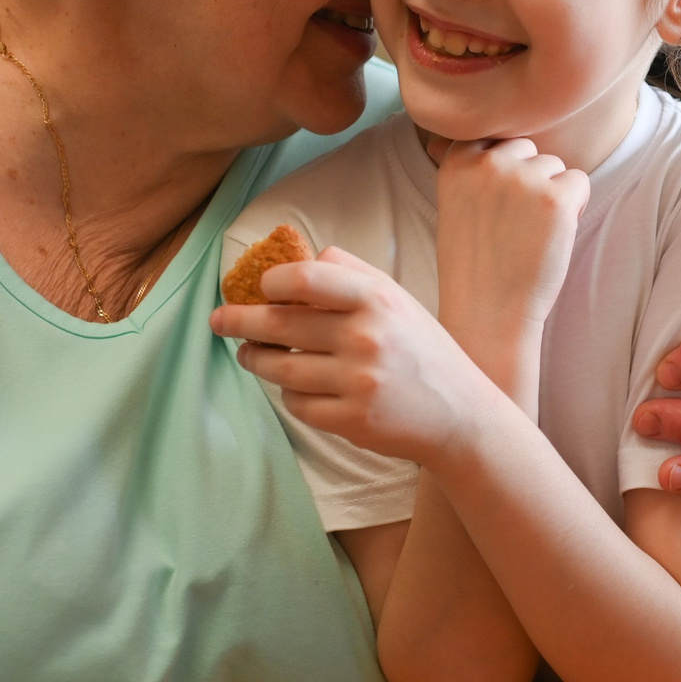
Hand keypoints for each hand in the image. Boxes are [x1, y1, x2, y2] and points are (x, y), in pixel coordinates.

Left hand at [212, 249, 514, 465]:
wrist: (460, 415)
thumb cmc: (421, 350)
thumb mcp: (398, 299)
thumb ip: (350, 274)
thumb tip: (297, 261)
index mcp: (376, 299)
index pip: (304, 279)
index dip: (270, 282)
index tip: (260, 288)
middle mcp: (366, 338)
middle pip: (278, 325)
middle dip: (238, 321)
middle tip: (220, 320)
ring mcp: (357, 382)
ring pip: (279, 368)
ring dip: (254, 359)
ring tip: (248, 353)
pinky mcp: (351, 420)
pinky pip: (296, 404)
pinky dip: (288, 394)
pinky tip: (293, 386)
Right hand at [431, 138, 587, 358]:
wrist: (487, 313)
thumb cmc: (474, 264)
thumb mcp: (455, 205)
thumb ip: (470, 170)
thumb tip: (474, 142)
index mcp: (457, 161)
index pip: (494, 138)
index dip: (503, 171)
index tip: (495, 207)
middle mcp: (488, 162)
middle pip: (527, 148)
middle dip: (529, 179)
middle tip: (515, 224)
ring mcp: (523, 178)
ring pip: (554, 165)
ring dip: (551, 194)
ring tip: (530, 233)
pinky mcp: (556, 198)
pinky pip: (580, 181)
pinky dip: (575, 206)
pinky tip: (552, 235)